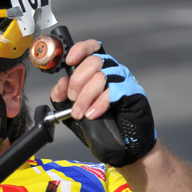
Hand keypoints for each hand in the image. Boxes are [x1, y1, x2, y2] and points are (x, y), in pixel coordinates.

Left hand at [50, 39, 156, 166]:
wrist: (122, 143)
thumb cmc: (101, 123)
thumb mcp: (73, 111)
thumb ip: (62, 98)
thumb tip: (60, 84)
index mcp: (98, 70)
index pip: (91, 48)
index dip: (80, 50)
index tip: (69, 61)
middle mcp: (112, 70)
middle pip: (93, 62)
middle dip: (77, 81)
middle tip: (73, 99)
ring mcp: (123, 80)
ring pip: (101, 76)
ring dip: (85, 97)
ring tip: (81, 113)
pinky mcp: (132, 92)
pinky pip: (113, 92)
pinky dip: (99, 104)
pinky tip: (93, 114)